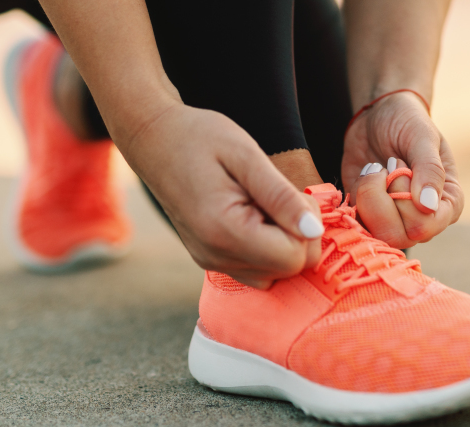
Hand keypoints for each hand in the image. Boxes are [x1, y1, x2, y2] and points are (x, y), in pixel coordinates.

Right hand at [122, 104, 322, 287]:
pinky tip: (256, 215)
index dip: (306, 226)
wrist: (154, 139)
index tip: (290, 193)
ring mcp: (212, 262)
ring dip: (284, 240)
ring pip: (276, 273)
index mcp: (224, 232)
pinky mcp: (212, 259)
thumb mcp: (246, 155)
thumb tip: (315, 229)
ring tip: (264, 202)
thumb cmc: (199, 137)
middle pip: (289, 269)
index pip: (293, 257)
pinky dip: (268, 247)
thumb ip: (281, 196)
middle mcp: (216, 257)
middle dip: (298, 234)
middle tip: (279, 195)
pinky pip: (258, 269)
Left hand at [342, 91, 462, 248]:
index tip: (400, 165)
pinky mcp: (369, 217)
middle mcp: (424, 220)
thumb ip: (429, 169)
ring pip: (374, 234)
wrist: (380, 115)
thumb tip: (428, 206)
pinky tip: (365, 175)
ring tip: (374, 170)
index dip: (404, 199)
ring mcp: (395, 221)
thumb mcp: (422, 136)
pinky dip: (354, 198)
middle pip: (398, 236)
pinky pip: (355, 224)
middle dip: (381, 197)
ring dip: (366, 195)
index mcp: (448, 204)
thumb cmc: (408, 122)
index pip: (425, 226)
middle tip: (385, 167)